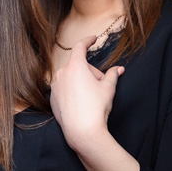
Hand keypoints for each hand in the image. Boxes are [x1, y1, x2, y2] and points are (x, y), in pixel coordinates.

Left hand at [49, 35, 124, 149]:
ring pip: (71, 78)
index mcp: (75, 66)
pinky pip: (64, 89)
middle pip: (78, 66)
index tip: (93, 39)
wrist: (82, 131)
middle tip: (101, 85)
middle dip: (91, 72)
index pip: (80, 47)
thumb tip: (119, 69)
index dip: (87, 41)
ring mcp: (55, 87)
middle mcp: (62, 74)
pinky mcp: (52, 99)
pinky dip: (72, 92)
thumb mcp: (108, 88)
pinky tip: (81, 104)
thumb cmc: (96, 108)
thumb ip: (112, 75)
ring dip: (81, 82)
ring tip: (91, 97)